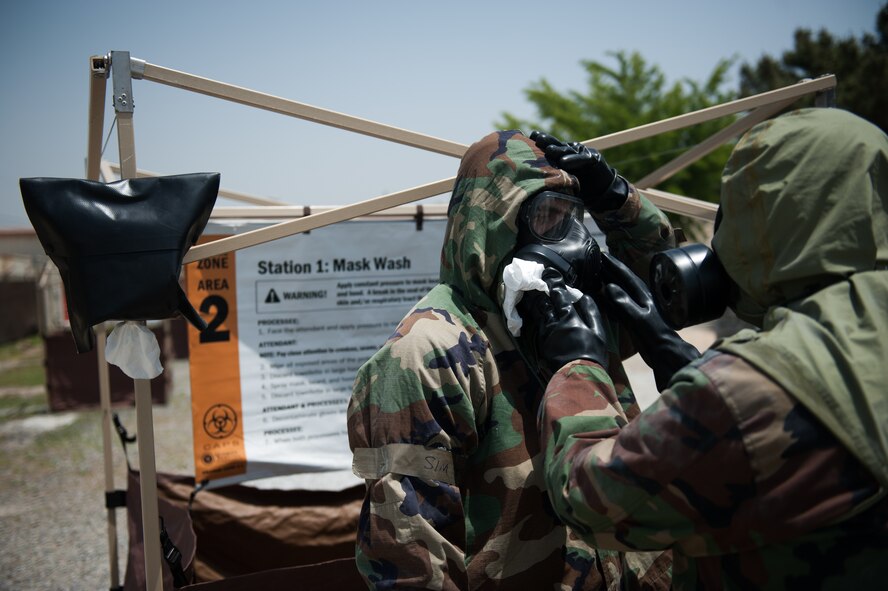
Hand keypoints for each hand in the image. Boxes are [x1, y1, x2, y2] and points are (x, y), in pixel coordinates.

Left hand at [519, 268, 608, 378]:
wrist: (578, 377)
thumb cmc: (592, 354)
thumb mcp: (598, 331)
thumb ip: (590, 311)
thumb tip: (583, 296)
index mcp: (569, 318)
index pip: (559, 295)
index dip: (554, 282)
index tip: (548, 272)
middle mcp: (554, 323)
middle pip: (545, 303)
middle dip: (543, 293)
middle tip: (541, 284)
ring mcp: (546, 334)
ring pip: (540, 315)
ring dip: (540, 305)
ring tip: (539, 298)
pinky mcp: (542, 345)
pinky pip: (539, 328)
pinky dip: (541, 320)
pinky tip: (543, 318)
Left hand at [529, 130, 628, 211]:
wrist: (601, 192)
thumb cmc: (578, 188)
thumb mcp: (561, 180)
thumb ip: (550, 175)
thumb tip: (528, 175)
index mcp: (562, 155)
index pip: (550, 146)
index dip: (540, 141)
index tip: (529, 137)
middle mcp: (572, 152)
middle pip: (558, 145)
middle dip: (547, 141)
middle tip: (537, 138)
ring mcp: (583, 154)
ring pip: (569, 150)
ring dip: (559, 150)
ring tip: (549, 150)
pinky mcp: (594, 159)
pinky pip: (583, 159)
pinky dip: (574, 160)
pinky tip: (564, 162)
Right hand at [599, 253, 699, 389]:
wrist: (665, 352)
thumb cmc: (654, 335)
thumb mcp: (638, 318)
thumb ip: (623, 302)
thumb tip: (608, 286)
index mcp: (641, 293)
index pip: (624, 274)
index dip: (612, 264)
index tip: (601, 253)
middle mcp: (637, 298)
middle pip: (620, 280)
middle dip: (608, 270)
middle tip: (594, 261)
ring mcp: (634, 308)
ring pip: (617, 292)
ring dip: (606, 284)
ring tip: (593, 276)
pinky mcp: (631, 319)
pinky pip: (615, 306)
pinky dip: (606, 300)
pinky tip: (598, 299)